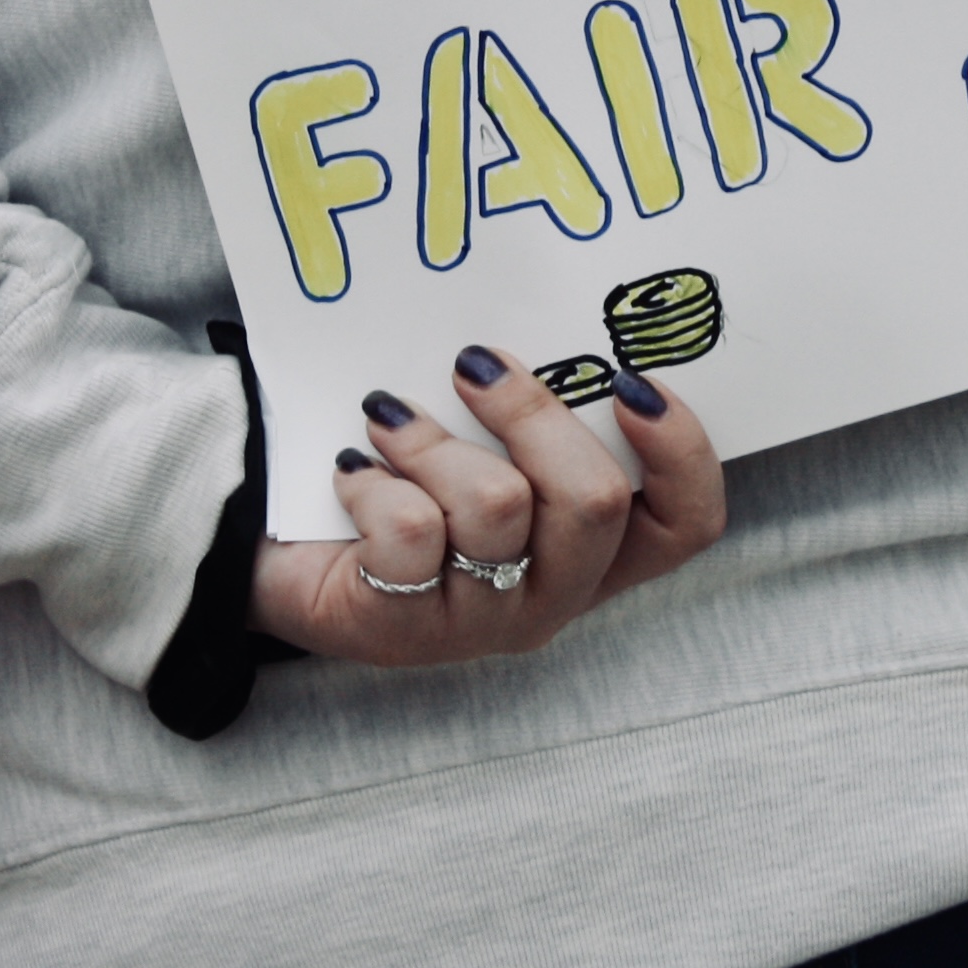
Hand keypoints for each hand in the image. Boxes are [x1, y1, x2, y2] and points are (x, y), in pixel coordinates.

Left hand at [250, 345, 725, 665]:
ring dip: (433, 442)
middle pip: (592, 503)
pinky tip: (354, 471)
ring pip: (497, 508)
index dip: (679, 453)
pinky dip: (374, 481)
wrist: (280, 557)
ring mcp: (482, 621)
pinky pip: (412, 533)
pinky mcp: (404, 631)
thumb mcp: (482, 443)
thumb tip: (526, 336)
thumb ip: (529, 410)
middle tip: (473, 367)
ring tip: (389, 421)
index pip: (686, 522)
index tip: (630, 384)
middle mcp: (554, 594)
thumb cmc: (400, 483)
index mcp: (595, 549)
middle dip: (531, 415)